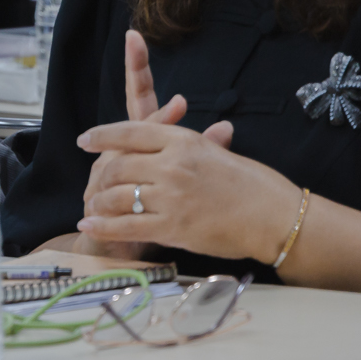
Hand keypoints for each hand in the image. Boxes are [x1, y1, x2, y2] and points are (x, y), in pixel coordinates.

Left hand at [72, 30, 242, 258]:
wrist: (275, 216)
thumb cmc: (252, 183)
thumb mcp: (217, 151)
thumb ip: (189, 143)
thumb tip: (171, 133)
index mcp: (183, 140)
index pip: (130, 131)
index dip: (102, 136)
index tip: (85, 140)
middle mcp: (172, 164)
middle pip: (118, 165)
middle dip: (99, 176)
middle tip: (92, 186)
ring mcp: (171, 197)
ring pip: (117, 195)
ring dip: (99, 202)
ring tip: (92, 207)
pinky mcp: (173, 228)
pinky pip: (126, 226)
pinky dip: (104, 226)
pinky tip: (91, 225)